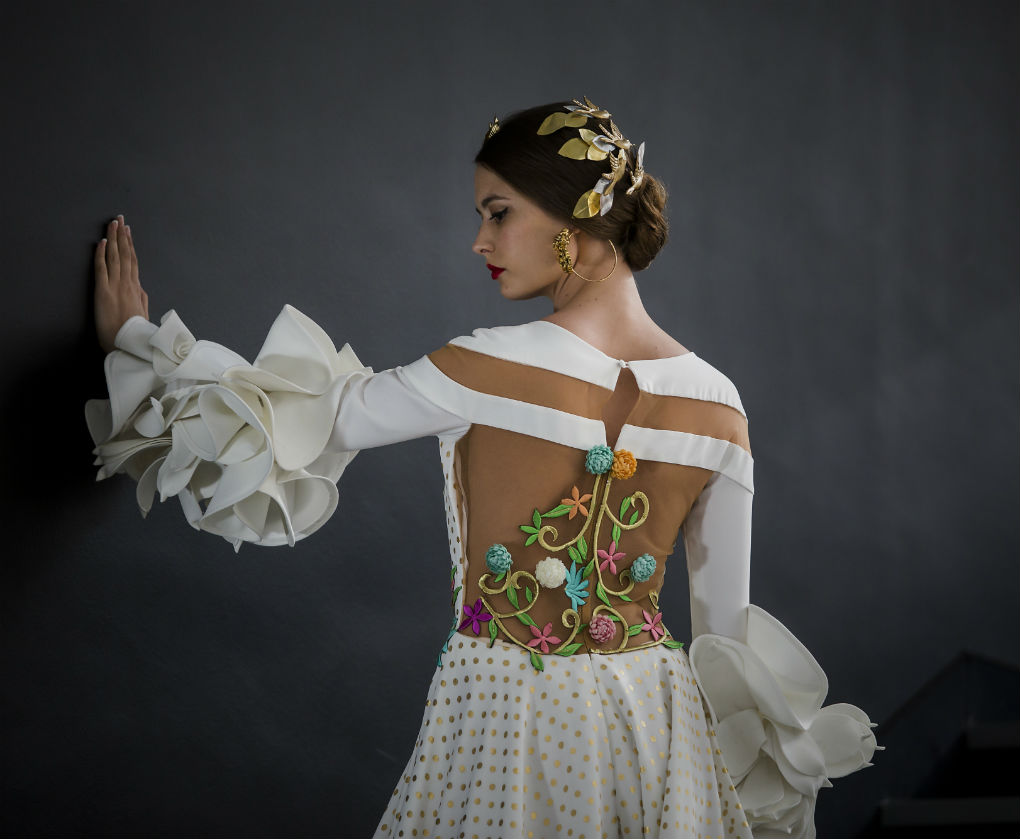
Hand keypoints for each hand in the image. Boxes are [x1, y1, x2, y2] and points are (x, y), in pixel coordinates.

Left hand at [95, 214, 148, 352]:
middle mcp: (128, 284)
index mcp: (137, 290)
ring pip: (115, 257)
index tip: (128, 232)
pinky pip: (102, 268)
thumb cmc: (135, 335)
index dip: (130, 245)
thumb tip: (141, 288)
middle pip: (125, 255)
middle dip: (122, 235)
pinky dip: (102, 254)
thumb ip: (142, 300)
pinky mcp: (104, 292)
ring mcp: (116, 287)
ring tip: (113, 224)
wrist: (130, 347)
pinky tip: (101, 242)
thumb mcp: (143, 315)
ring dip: (113, 239)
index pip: (134, 262)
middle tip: (120, 219)